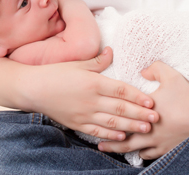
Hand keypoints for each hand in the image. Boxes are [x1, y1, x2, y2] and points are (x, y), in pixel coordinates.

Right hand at [29, 47, 158, 140]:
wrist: (32, 89)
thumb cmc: (55, 73)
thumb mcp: (78, 63)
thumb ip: (98, 61)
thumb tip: (112, 51)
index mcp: (93, 82)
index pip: (121, 90)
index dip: (138, 96)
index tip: (152, 101)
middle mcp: (91, 100)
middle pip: (121, 108)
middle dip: (140, 114)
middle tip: (156, 118)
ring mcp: (84, 114)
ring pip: (112, 123)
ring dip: (131, 126)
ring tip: (146, 129)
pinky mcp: (76, 124)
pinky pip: (97, 132)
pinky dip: (111, 135)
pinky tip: (122, 136)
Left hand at [98, 61, 188, 159]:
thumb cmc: (188, 93)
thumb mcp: (170, 74)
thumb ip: (154, 68)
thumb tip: (142, 70)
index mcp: (144, 112)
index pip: (122, 120)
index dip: (109, 122)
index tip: (98, 122)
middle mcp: (148, 130)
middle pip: (124, 141)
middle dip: (110, 144)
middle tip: (99, 145)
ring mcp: (159, 142)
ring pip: (136, 151)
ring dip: (125, 151)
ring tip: (117, 151)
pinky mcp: (169, 149)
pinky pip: (151, 155)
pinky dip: (143, 154)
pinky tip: (140, 153)